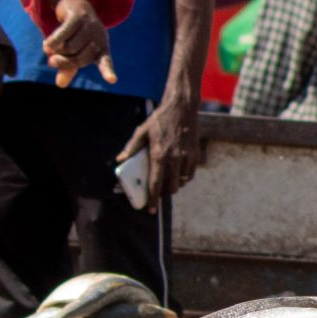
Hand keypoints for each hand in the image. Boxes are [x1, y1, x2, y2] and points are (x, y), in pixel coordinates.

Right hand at [45, 0, 115, 89]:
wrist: (73, 3)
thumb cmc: (75, 33)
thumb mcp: (72, 51)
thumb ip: (67, 68)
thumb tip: (60, 85)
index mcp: (101, 48)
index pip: (105, 62)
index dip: (107, 71)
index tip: (112, 80)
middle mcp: (98, 37)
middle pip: (80, 59)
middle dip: (63, 63)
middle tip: (52, 62)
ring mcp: (89, 26)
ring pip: (70, 47)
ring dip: (56, 50)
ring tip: (50, 47)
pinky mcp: (78, 16)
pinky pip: (63, 35)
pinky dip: (52, 42)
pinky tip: (47, 44)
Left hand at [119, 92, 199, 206]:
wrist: (182, 107)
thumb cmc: (159, 119)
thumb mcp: (142, 131)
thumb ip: (131, 148)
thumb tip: (120, 160)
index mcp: (159, 155)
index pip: (156, 184)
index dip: (153, 199)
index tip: (150, 210)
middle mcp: (175, 159)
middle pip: (171, 187)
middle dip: (164, 194)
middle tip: (158, 193)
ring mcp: (187, 157)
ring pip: (182, 182)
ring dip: (174, 186)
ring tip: (167, 184)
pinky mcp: (195, 154)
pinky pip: (190, 174)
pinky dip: (184, 178)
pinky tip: (178, 175)